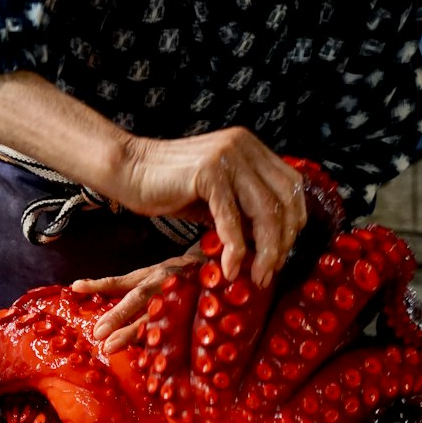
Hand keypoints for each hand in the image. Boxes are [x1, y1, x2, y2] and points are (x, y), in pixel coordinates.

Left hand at [72, 251, 202, 353]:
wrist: (208, 272)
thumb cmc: (165, 276)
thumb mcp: (139, 276)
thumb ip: (109, 285)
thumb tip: (75, 287)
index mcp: (154, 277)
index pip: (129, 293)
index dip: (114, 311)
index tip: (97, 331)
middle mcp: (168, 289)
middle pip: (144, 308)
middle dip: (124, 323)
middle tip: (105, 344)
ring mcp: (184, 305)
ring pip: (161, 322)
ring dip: (140, 338)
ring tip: (120, 351)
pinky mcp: (194, 320)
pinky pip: (178, 335)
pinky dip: (164, 348)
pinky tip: (153, 364)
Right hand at [117, 128, 307, 288]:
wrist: (127, 170)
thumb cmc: (169, 188)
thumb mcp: (217, 198)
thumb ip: (244, 212)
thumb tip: (273, 247)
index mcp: (250, 147)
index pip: (291, 185)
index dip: (294, 221)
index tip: (282, 251)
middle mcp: (244, 146)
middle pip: (284, 200)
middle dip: (282, 241)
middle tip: (270, 271)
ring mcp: (228, 156)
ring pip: (265, 211)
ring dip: (266, 251)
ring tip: (257, 276)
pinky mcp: (209, 172)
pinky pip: (232, 218)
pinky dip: (236, 249)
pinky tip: (231, 269)